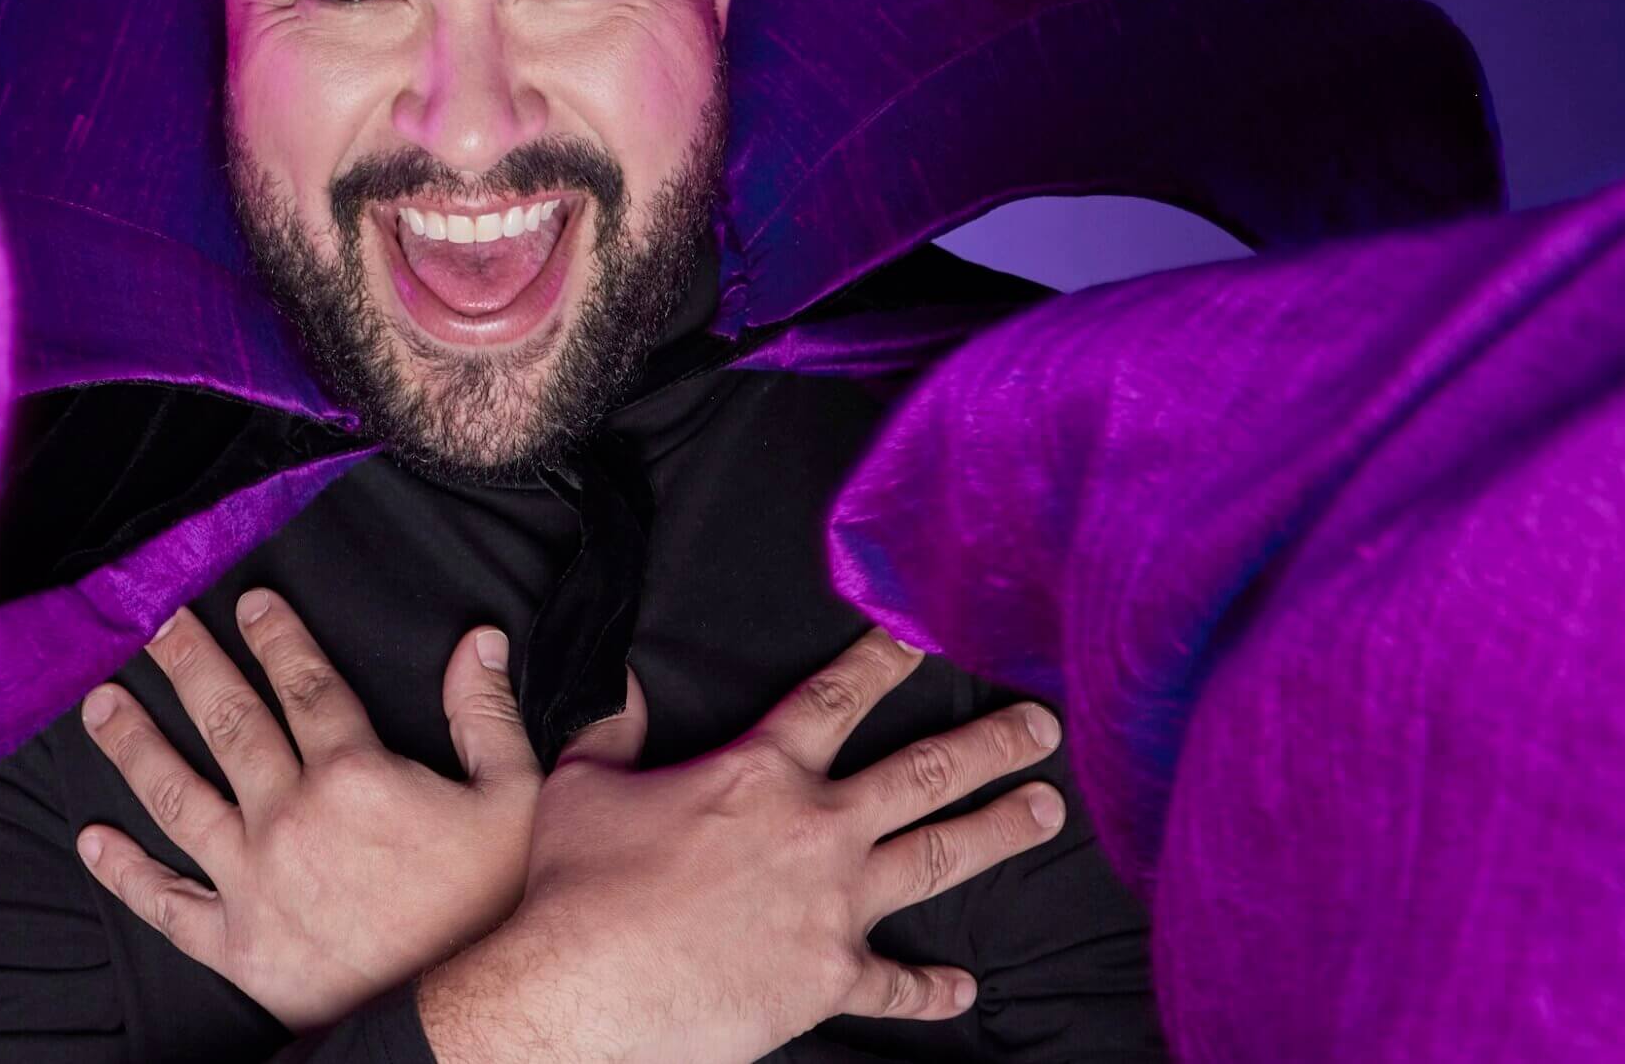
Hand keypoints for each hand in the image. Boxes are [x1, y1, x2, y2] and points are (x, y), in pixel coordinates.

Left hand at [75, 589, 538, 1031]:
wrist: (459, 1020)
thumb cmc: (491, 909)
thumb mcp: (515, 800)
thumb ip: (487, 714)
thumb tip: (478, 640)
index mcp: (355, 775)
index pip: (306, 684)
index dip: (276, 638)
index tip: (247, 602)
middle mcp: (290, 818)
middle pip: (228, 722)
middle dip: (187, 664)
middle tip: (151, 622)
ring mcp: (253, 882)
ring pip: (178, 796)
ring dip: (134, 744)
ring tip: (99, 703)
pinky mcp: (234, 945)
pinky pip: (165, 903)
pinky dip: (123, 871)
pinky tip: (91, 839)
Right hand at [417, 628, 1064, 1063]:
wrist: (584, 991)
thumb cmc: (577, 886)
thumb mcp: (583, 783)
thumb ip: (616, 725)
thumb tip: (625, 679)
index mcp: (760, 772)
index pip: (837, 697)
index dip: (885, 658)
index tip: (928, 632)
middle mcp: (816, 829)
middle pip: (923, 772)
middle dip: (989, 743)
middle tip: (1042, 725)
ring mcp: (833, 906)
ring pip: (939, 858)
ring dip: (999, 832)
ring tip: (1046, 811)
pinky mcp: (831, 980)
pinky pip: (897, 986)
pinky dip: (932, 990)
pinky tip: (965, 988)